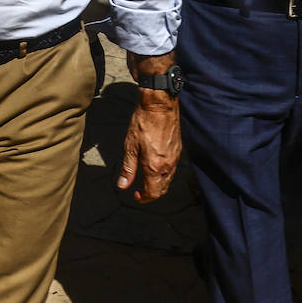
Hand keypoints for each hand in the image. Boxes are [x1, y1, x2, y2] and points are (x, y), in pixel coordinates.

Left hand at [117, 51, 181, 202]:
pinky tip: (156, 167)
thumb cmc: (143, 123)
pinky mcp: (178, 149)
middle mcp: (168, 165)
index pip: (153, 192)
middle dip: (152, 194)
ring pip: (169, 179)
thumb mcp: (130, 146)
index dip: (144, 198)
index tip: (136, 195)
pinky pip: (172, 169)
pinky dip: (164, 174)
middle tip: (141, 192)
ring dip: (159, 184)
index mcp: (155, 166)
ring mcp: (175, 157)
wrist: (160, 104)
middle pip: (162, 188)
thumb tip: (123, 186)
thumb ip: (128, 168)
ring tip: (147, 180)